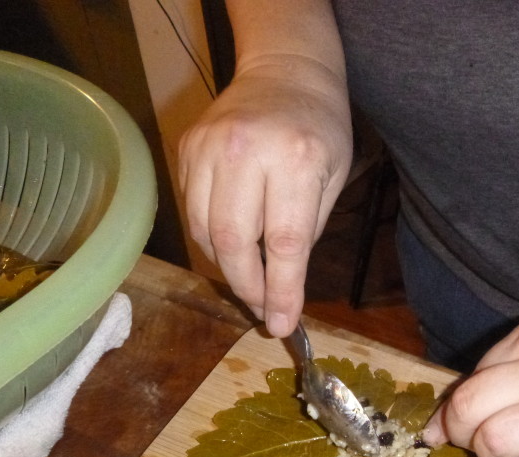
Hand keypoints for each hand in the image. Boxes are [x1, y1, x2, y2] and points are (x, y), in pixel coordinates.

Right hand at [179, 57, 352, 336]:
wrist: (284, 70)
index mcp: (294, 158)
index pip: (284, 242)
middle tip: (264, 308)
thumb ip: (306, 231)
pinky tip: (232, 243)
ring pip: (204, 232)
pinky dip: (210, 238)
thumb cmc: (320, 129)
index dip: (281, 291)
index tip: (283, 324)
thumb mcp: (333, 177)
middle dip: (248, 286)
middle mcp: (245, 150)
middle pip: (233, 241)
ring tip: (251, 280)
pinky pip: (191, 211)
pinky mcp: (185, 148)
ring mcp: (207, 147)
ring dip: (227, 267)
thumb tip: (283, 292)